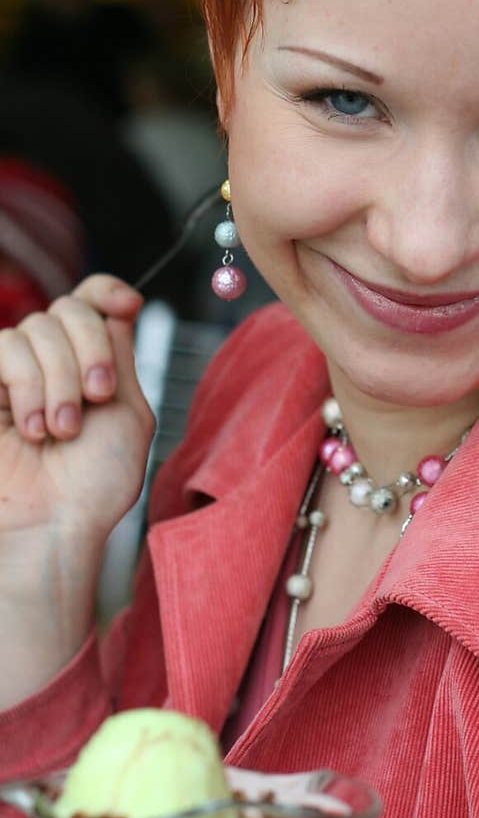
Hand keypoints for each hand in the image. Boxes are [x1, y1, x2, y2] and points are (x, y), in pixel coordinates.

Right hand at [0, 274, 155, 703]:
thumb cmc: (94, 484)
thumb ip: (119, 354)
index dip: (107, 290)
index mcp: (90, 362)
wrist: (53, 527)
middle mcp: (51, 362)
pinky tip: (32, 428)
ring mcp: (14, 373)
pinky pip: (4, 349)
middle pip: (69, 309)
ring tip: (61, 430)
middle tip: (95, 400)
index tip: (128, 305)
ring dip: (59, 380)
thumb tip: (114, 306)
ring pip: (37, 329)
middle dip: (89, 351)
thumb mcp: (128, 412)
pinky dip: (27, 385)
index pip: (91, 300)